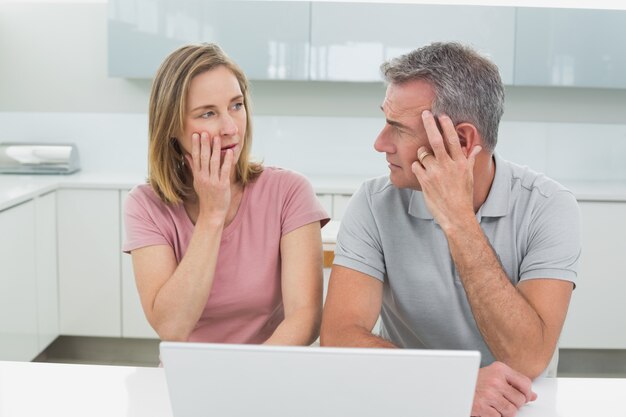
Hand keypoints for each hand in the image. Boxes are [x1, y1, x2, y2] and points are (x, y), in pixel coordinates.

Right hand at [184, 132, 233, 220]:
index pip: (195, 157)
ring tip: (216, 138)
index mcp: (198, 175)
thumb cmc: (206, 197)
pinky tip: (229, 152)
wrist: (212, 212)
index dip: (195, 146)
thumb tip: (187, 155)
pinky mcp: (222, 185)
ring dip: (215, 149)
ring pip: (213, 162)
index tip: (195, 135)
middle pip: (203, 158)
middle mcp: (204, 177)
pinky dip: (227, 160)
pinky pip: (225, 170)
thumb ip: (193, 168)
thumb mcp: (197, 182)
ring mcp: (213, 181)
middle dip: (204, 144)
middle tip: (204, 132)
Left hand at [411, 111, 480, 230]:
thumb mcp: (469, 176)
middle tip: (424, 114)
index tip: (441, 115)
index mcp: (460, 163)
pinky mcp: (424, 181)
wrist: (456, 215)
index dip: (446, 125)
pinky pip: (415, 166)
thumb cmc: (463, 195)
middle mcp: (447, 166)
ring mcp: (435, 173)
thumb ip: (470, 159)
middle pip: (436, 140)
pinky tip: (421, 171)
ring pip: (423, 153)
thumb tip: (477, 147)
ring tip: (425, 158)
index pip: (453, 139)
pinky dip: (416, 165)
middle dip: (430, 124)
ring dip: (421, 152)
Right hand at [471, 361, 536, 416]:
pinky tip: (487, 407)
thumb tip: (532, 395)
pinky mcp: (483, 407)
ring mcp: (489, 394)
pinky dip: (494, 415)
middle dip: (514, 404)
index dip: (527, 393)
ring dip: (504, 411)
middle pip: (520, 399)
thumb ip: (513, 383)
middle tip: (503, 400)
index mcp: (499, 369)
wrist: (455, 385)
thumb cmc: (474, 381)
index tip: (525, 397)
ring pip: (511, 410)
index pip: (525, 383)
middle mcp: (495, 380)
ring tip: (494, 404)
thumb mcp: (494, 375)